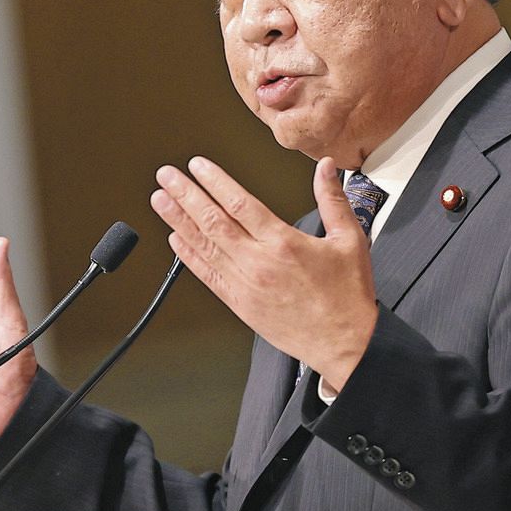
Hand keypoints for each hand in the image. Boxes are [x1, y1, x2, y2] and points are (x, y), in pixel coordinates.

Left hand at [150, 156, 376, 390]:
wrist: (344, 343)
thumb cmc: (347, 296)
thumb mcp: (349, 239)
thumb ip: (333, 199)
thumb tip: (325, 168)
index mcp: (283, 243)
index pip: (239, 203)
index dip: (215, 182)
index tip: (197, 166)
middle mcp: (258, 262)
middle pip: (213, 221)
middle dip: (186, 195)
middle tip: (167, 177)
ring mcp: (245, 285)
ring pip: (204, 246)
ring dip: (178, 221)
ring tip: (160, 201)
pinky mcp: (240, 304)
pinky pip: (208, 276)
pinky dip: (189, 257)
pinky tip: (176, 241)